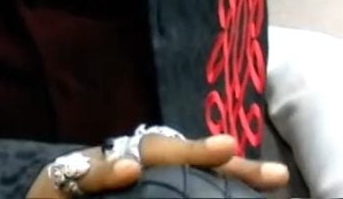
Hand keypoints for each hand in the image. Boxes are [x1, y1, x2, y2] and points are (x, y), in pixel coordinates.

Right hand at [26, 132, 288, 197]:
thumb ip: (169, 192)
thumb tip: (219, 195)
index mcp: (142, 176)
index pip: (191, 168)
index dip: (234, 171)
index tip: (279, 178)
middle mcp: (122, 164)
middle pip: (173, 151)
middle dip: (214, 153)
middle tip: (251, 152)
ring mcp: (95, 170)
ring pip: (143, 154)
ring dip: (181, 152)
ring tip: (220, 148)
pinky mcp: (63, 182)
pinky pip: (89, 177)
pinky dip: (109, 173)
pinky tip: (129, 171)